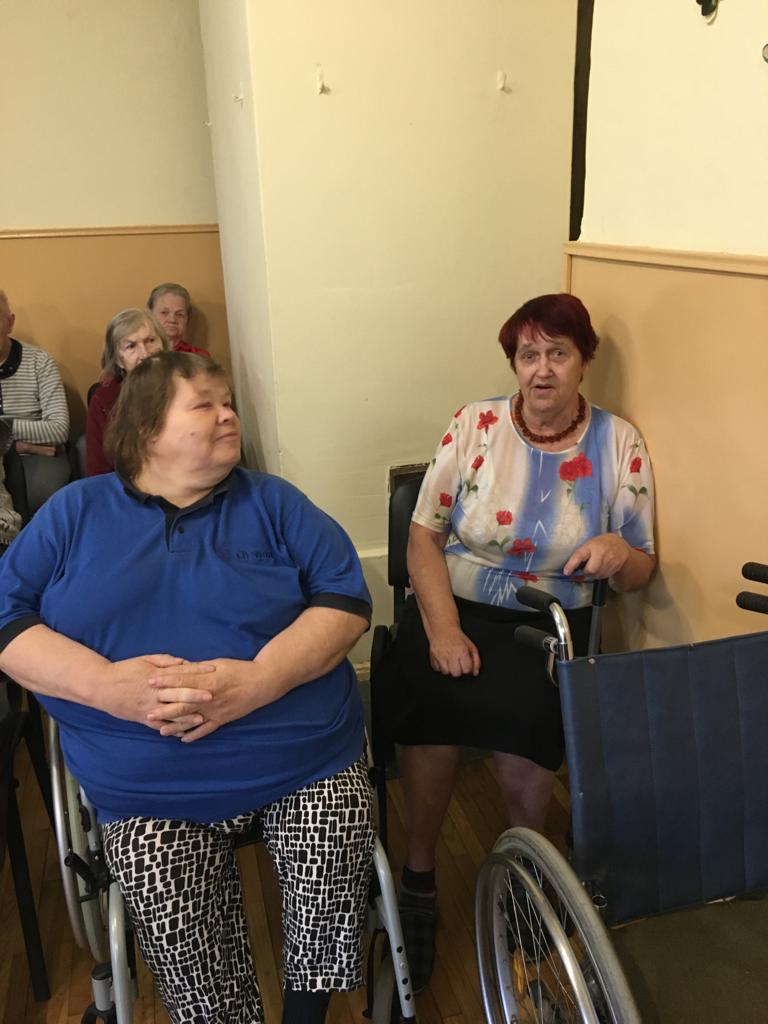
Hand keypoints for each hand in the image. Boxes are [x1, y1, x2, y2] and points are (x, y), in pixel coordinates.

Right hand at [105, 655, 214, 725]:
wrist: (102, 686)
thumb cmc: (126, 670)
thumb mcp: (146, 659)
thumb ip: (166, 661)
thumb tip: (184, 662)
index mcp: (157, 676)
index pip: (181, 673)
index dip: (197, 672)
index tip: (212, 671)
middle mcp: (154, 692)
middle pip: (178, 693)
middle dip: (195, 694)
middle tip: (212, 695)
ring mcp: (149, 707)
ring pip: (170, 713)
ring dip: (186, 716)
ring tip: (201, 718)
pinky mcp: (144, 718)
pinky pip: (160, 726)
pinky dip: (172, 730)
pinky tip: (184, 733)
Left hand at [147, 658, 265, 741]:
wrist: (262, 682)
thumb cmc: (239, 669)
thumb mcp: (218, 664)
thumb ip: (199, 669)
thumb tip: (179, 668)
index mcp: (209, 680)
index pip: (182, 680)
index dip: (165, 681)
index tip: (150, 681)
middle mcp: (210, 697)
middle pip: (183, 704)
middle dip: (165, 709)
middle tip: (149, 714)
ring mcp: (216, 710)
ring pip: (193, 720)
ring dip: (176, 726)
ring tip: (161, 731)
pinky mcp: (223, 718)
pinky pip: (207, 729)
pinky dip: (195, 735)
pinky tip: (183, 739)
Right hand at [428, 626, 480, 677]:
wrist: (443, 629)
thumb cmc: (457, 638)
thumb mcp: (471, 647)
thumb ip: (476, 660)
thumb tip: (475, 672)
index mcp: (462, 650)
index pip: (466, 669)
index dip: (467, 668)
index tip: (466, 664)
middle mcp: (450, 653)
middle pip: (456, 673)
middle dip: (458, 670)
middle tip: (458, 663)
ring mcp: (440, 655)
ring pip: (446, 672)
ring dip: (449, 669)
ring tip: (450, 661)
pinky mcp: (432, 656)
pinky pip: (437, 669)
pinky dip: (440, 667)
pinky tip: (443, 660)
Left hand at [563, 534, 630, 578]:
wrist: (620, 545)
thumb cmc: (601, 544)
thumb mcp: (590, 544)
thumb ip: (582, 553)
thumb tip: (572, 567)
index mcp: (591, 545)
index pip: (579, 555)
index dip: (571, 565)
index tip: (566, 572)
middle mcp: (600, 553)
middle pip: (591, 570)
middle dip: (587, 571)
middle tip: (587, 567)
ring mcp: (609, 560)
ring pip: (597, 575)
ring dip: (594, 574)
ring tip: (597, 565)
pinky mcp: (615, 566)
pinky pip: (604, 576)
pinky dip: (600, 574)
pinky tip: (603, 567)